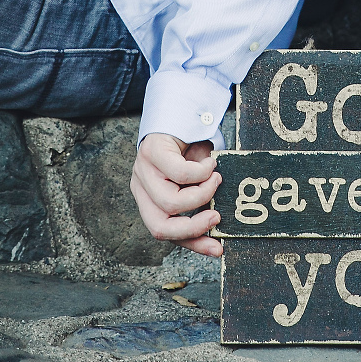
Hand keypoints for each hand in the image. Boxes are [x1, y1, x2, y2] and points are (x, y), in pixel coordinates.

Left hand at [130, 133, 222, 256]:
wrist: (185, 113)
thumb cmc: (194, 151)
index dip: (193, 244)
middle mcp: (141, 189)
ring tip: (216, 178)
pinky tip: (210, 162)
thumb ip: (200, 202)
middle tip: (217, 215)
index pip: (165, 233)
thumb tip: (219, 228)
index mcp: (150, 201)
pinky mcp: (150, 152)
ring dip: (203, 192)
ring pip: (171, 202)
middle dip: (193, 226)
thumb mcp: (198, 183)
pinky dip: (203, 171)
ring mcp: (141, 171)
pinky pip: (180, 174)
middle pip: (160, 226)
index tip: (219, 248)